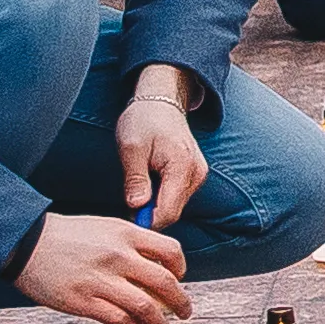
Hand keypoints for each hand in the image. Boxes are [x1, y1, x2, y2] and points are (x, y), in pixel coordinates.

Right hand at [16, 206, 195, 323]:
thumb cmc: (65, 236)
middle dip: (181, 302)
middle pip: (165, 283)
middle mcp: (117, 256)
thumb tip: (155, 265)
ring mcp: (100, 280)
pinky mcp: (83, 301)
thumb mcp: (104, 226)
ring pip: (146, 308)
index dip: (181, 269)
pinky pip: (119, 321)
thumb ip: (130, 242)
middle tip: (185, 313)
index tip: (179, 279)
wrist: (25, 243)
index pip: (170, 251)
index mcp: (125, 233)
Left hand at [117, 68, 210, 221]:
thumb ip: (135, 179)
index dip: (146, 221)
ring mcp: (198, 175)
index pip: (167, 211)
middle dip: (149, 214)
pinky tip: (149, 182)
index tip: (127, 216)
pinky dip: (161, 196)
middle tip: (128, 200)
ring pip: (174, 206)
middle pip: (172, 212)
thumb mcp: (131, 147)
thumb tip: (136, 206)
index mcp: (181, 166)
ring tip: (139, 184)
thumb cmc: (144, 120)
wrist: (161, 101)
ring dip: (154, 205)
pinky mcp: (195, 175)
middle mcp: (196, 174)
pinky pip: (177, 197)